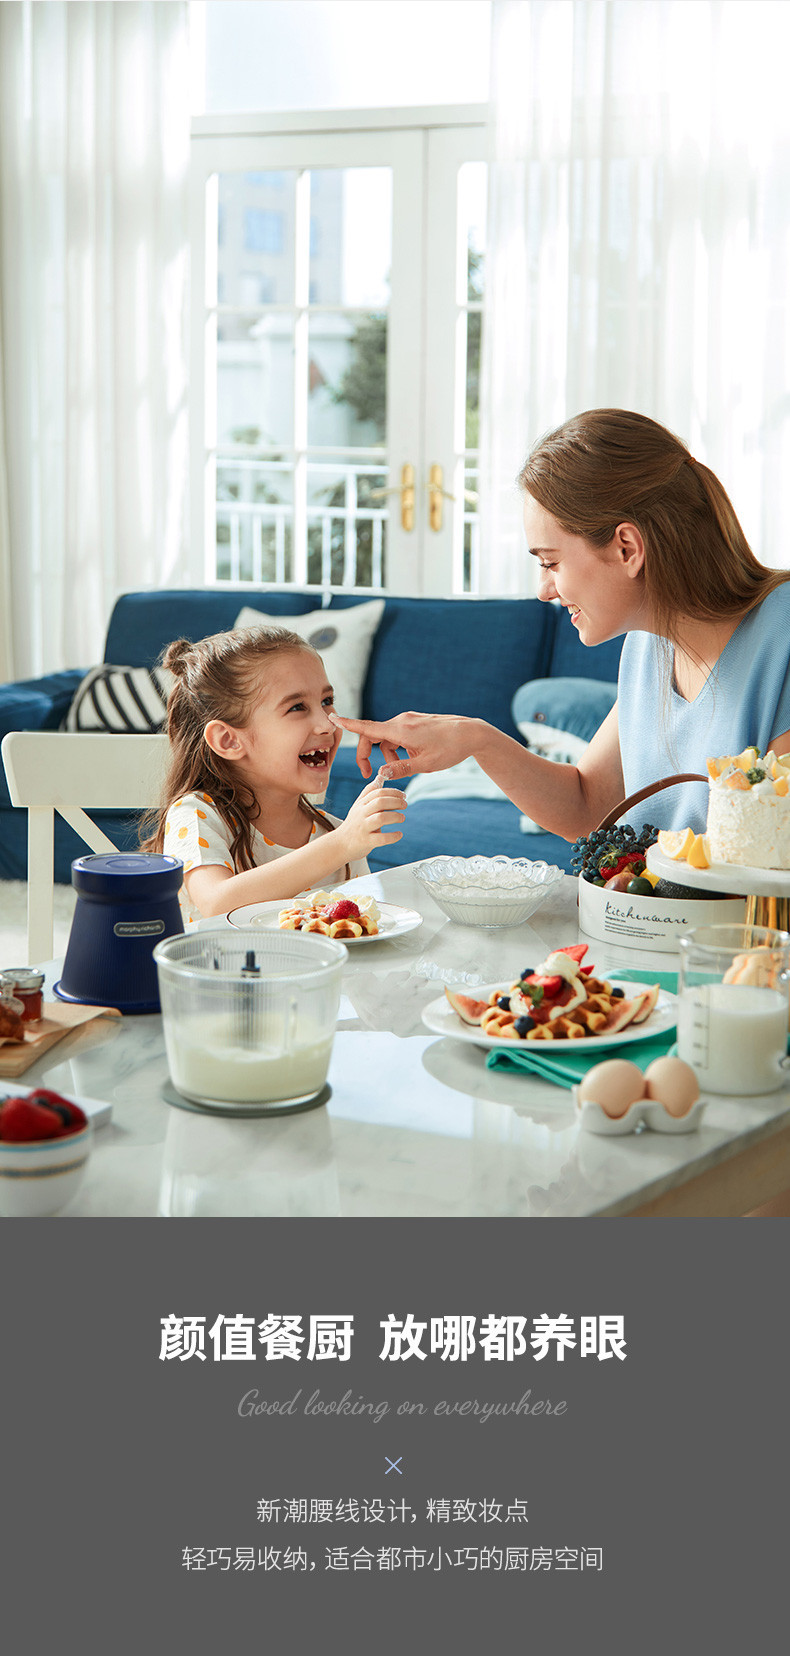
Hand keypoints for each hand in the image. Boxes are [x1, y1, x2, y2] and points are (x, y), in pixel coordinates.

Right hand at [329, 710, 478, 780]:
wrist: (472, 733)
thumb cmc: (450, 749)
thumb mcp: (424, 764)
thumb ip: (400, 769)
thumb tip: (381, 773)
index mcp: (400, 730)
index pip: (367, 727)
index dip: (348, 724)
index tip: (332, 717)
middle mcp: (401, 721)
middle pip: (373, 736)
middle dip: (369, 754)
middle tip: (371, 774)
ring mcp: (408, 720)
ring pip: (387, 738)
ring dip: (388, 754)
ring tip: (404, 767)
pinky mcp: (415, 722)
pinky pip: (398, 734)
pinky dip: (398, 747)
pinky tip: (414, 757)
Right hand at [337, 776, 407, 858]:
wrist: (341, 844)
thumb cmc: (354, 824)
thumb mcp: (359, 806)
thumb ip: (369, 792)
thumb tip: (380, 777)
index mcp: (361, 804)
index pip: (378, 792)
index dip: (393, 792)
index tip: (403, 795)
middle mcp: (361, 814)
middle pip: (379, 802)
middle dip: (395, 802)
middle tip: (405, 805)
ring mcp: (363, 828)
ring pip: (380, 819)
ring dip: (395, 816)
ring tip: (402, 817)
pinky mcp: (366, 841)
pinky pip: (381, 838)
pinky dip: (392, 836)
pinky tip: (399, 834)